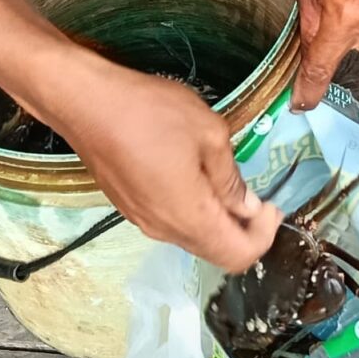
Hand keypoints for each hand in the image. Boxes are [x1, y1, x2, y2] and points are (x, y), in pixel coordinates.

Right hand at [53, 63, 281, 270]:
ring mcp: (142, 221)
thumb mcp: (209, 133)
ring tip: (226, 181)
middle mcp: (164, 230)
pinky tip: (195, 176)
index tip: (274, 205)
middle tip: (259, 195)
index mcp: (189, 217)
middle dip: (245, 230)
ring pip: (192, 237)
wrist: (84, 102)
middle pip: (215, 251)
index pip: (238, 255)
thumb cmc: (149, 112)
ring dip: (218, 220)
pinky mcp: (129, 207)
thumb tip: (247, 206)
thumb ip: (231, 177)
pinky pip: (170, 222)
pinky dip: (193, 211)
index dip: (264, 236)